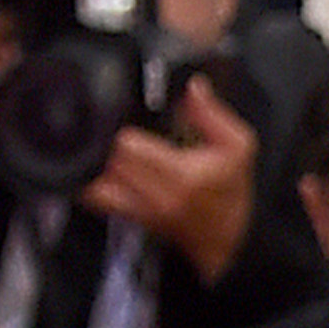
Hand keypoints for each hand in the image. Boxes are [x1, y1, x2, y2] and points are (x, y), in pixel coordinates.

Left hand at [93, 71, 261, 284]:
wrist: (229, 240)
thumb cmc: (231, 194)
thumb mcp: (239, 148)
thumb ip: (214, 114)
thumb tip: (193, 87)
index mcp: (181, 176)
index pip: (128, 145)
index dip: (119, 124)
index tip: (123, 112)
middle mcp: (157, 196)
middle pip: (108, 157)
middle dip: (106, 137)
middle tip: (113, 124)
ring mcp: (142, 209)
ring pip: (97, 178)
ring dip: (95, 158)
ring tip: (101, 143)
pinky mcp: (132, 216)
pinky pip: (97, 198)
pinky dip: (89, 180)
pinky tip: (92, 164)